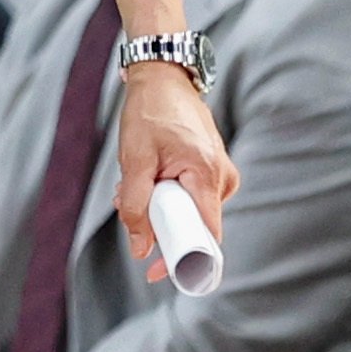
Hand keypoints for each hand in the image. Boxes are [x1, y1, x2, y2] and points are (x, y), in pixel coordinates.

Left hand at [115, 62, 236, 278]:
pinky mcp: (214, 170)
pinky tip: (148, 177)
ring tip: (134, 182)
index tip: (158, 272)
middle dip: (160, 226)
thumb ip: (134, 205)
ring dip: (159, 208)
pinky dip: (168, 195)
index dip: (184, 259)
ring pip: (191, 212)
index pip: (207, 236)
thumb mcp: (134, 159)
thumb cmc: (149, 113)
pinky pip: (193, 197)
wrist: (163, 79)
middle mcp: (223, 178)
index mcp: (208, 175)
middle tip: (127, 206)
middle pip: (196, 226)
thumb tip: (141, 249)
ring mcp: (221, 174)